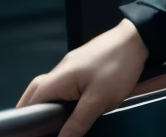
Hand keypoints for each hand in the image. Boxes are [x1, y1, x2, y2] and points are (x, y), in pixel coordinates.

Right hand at [17, 18, 149, 136]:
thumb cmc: (117, 68)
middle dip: (32, 113)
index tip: (33, 134)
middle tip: (39, 130)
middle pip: (34, 95)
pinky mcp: (80, 65)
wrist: (137, 37)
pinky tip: (66, 108)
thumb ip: (77, 122)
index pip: (29, 105)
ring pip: (48, 89)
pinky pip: (61, 84)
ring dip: (46, 105)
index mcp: (56, 80)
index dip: (28, 123)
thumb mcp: (98, 100)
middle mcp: (57, 72)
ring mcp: (69, 67)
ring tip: (51, 123)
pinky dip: (58, 98)